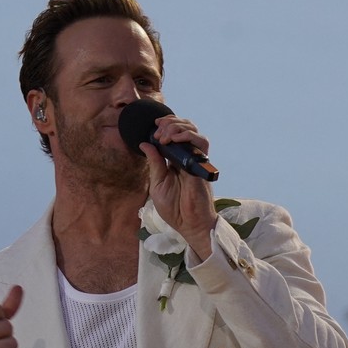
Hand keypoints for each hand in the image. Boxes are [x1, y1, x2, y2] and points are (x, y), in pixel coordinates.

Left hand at [141, 115, 216, 258]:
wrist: (188, 224)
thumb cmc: (174, 208)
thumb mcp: (157, 183)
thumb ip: (154, 162)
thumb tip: (145, 144)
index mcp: (175, 161)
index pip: (173, 135)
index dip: (165, 126)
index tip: (154, 128)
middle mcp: (186, 157)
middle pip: (184, 128)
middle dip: (169, 123)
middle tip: (157, 131)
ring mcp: (195, 160)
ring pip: (193, 131)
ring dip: (178, 127)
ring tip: (165, 135)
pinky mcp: (202, 165)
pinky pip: (201, 143)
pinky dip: (188, 136)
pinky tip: (175, 139)